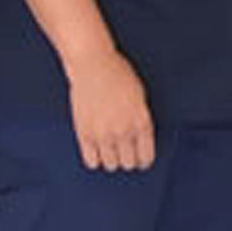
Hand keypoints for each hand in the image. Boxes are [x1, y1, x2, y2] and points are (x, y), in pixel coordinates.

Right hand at [66, 47, 154, 171]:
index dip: (144, 160)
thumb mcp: (140, 96)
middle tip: (124, 151)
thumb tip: (139, 139)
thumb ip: (140, 119)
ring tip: (109, 147)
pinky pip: (92, 162)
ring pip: (111, 165)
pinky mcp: (85, 135)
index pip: (146, 157)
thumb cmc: (118, 74)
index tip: (141, 160)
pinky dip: (95, 159)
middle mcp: (124, 132)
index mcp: (141, 122)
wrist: (93, 65)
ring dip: (111, 159)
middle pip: (128, 163)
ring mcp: (103, 135)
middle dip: (128, 158)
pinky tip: (96, 149)